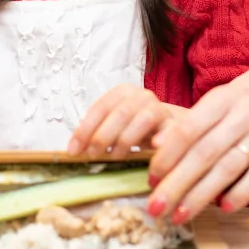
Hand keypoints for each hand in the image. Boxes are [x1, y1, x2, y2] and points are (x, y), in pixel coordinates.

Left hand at [67, 84, 181, 158]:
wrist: (168, 127)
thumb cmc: (134, 129)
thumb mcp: (112, 127)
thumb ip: (94, 133)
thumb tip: (73, 151)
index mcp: (122, 93)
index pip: (100, 108)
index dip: (85, 129)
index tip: (74, 151)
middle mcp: (142, 96)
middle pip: (120, 113)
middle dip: (104, 136)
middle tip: (93, 155)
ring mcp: (160, 109)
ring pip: (143, 120)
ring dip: (126, 140)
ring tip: (116, 156)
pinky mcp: (176, 125)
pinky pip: (171, 131)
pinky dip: (163, 138)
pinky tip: (153, 148)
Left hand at [146, 55, 248, 223]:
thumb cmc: (245, 95)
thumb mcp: (218, 99)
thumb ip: (191, 121)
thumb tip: (156, 143)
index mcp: (222, 99)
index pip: (188, 130)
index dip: (167, 156)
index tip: (150, 179)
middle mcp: (244, 115)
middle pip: (204, 153)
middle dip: (177, 184)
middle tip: (155, 208)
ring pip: (228, 168)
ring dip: (201, 195)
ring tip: (181, 215)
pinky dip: (240, 193)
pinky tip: (222, 208)